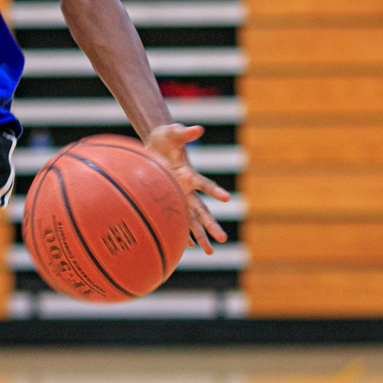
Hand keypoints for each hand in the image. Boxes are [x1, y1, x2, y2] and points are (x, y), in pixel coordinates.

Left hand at [141, 123, 230, 254]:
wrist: (155, 144)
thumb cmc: (165, 137)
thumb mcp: (172, 132)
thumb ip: (184, 133)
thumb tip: (198, 129)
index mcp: (188, 174)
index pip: (203, 184)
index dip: (214, 190)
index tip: (227, 198)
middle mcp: (186, 189)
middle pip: (201, 210)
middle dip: (211, 224)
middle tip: (223, 239)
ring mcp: (178, 196)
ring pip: (191, 220)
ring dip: (200, 236)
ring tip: (210, 252)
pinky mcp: (168, 200)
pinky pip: (176, 220)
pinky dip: (181, 232)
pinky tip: (188, 246)